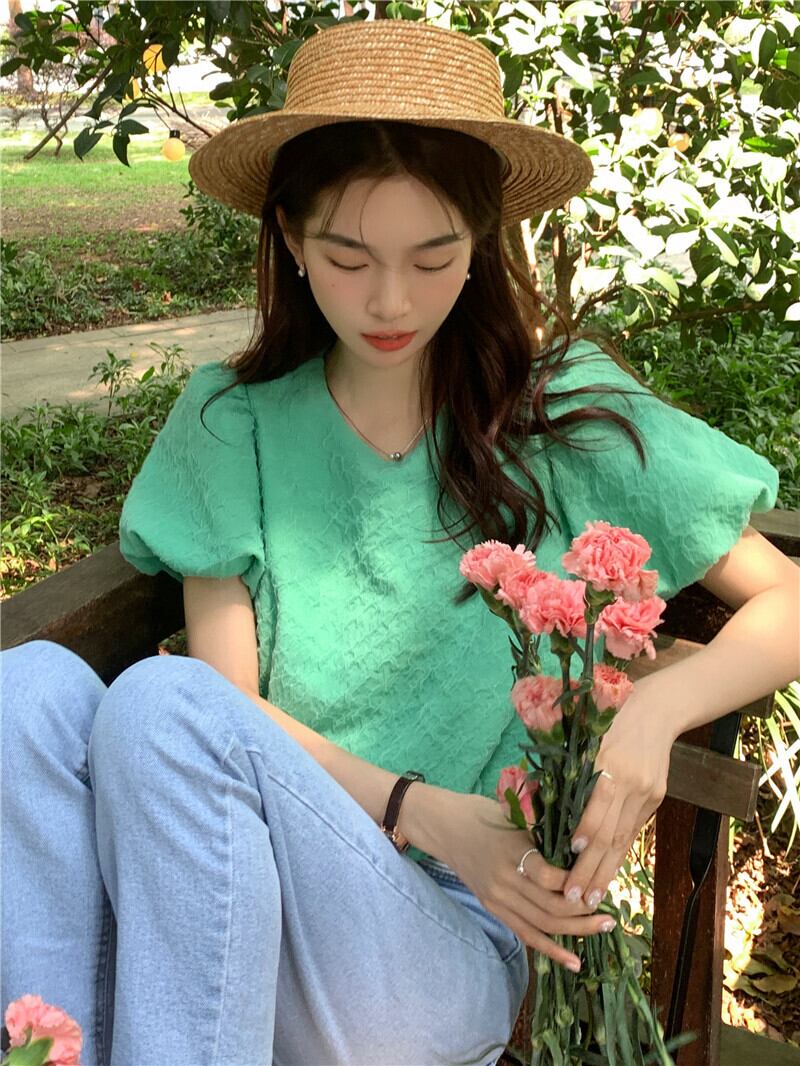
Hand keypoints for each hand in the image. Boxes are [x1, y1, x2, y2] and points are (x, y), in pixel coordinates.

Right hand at [432, 792, 617, 971]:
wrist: (445, 827)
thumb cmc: (483, 813)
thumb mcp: (514, 813)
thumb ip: (544, 826)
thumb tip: (584, 832)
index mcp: (512, 851)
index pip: (548, 877)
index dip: (576, 884)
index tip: (599, 881)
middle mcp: (505, 879)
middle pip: (550, 907)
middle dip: (585, 912)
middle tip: (610, 912)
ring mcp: (498, 898)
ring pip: (543, 924)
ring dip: (576, 931)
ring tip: (603, 928)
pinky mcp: (494, 908)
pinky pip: (526, 934)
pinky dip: (551, 950)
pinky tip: (574, 962)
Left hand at [563, 679, 674, 910]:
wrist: (658, 709)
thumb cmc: (609, 715)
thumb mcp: (584, 731)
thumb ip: (566, 764)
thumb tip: (535, 794)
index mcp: (609, 760)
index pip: (598, 805)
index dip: (585, 831)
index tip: (570, 853)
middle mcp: (630, 781)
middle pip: (610, 832)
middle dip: (591, 867)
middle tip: (574, 898)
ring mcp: (646, 792)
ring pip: (623, 839)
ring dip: (606, 872)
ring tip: (591, 900)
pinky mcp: (655, 798)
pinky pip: (633, 832)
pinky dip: (618, 855)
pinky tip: (607, 875)